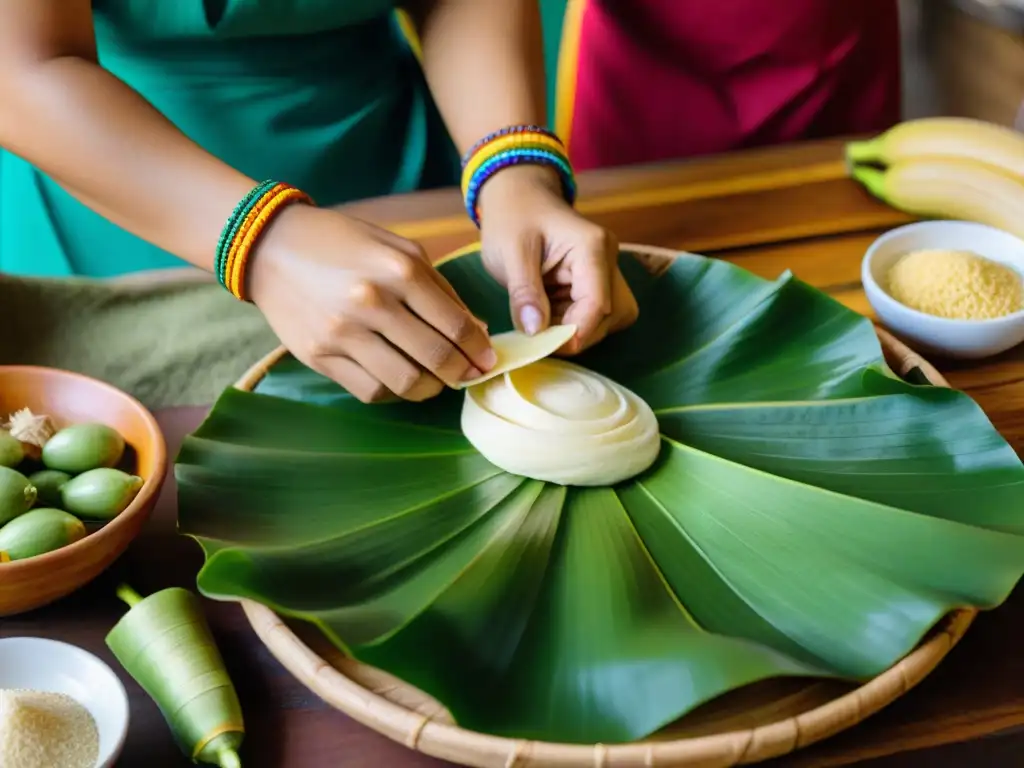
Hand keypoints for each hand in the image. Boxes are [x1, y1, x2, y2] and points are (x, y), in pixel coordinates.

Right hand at [247, 206, 495, 402]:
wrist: (271, 246)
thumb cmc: (343, 243)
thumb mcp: (399, 249)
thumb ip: (440, 289)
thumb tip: (476, 331)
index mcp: (399, 271)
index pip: (454, 325)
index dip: (478, 349)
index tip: (487, 360)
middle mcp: (372, 302)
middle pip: (435, 357)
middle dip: (461, 372)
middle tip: (467, 375)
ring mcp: (343, 332)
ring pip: (405, 382)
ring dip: (429, 388)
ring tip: (434, 380)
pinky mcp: (319, 356)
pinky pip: (370, 390)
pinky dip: (393, 392)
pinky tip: (399, 378)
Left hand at [477, 166, 637, 354]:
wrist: (519, 196)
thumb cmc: (513, 217)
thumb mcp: (509, 252)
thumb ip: (523, 292)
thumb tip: (534, 331)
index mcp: (592, 248)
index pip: (598, 303)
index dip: (575, 332)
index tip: (544, 346)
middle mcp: (609, 261)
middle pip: (612, 315)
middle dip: (578, 334)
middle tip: (539, 337)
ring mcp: (606, 273)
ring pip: (609, 319)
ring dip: (577, 330)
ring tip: (542, 323)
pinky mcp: (596, 284)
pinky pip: (595, 315)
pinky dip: (572, 324)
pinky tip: (547, 317)